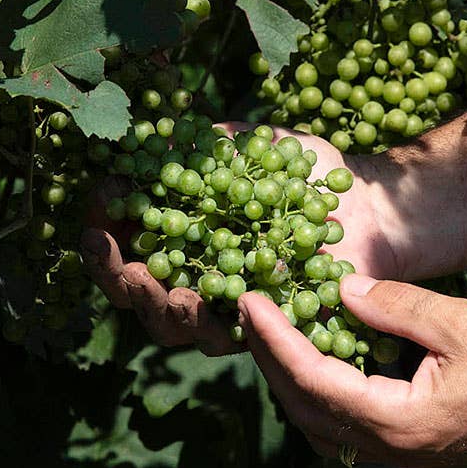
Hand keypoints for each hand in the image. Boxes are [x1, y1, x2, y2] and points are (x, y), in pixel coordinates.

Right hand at [80, 125, 401, 354]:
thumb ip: (208, 142)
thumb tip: (155, 132)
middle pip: (137, 293)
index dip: (103, 232)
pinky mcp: (262, 329)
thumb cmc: (303, 171)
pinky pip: (229, 335)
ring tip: (166, 289)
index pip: (121, 244)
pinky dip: (216, 322)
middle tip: (117, 258)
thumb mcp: (254, 145)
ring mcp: (225, 306)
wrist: (367, 203)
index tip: (99, 206)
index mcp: (180, 234)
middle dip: (119, 276)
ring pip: (175, 324)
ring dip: (163, 307)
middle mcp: (192, 275)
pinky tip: (209, 305)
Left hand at [237, 274, 466, 467]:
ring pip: (321, 422)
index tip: (249, 299)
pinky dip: (321, 388)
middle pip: (303, 408)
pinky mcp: (413, 440)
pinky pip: (347, 421)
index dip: (274, 338)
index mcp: (396, 423)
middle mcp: (389, 448)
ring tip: (273, 330)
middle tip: (247, 310)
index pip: (310, 379)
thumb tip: (341, 290)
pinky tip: (321, 353)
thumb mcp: (464, 323)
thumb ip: (398, 306)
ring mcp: (401, 450)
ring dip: (290, 378)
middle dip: (269, 358)